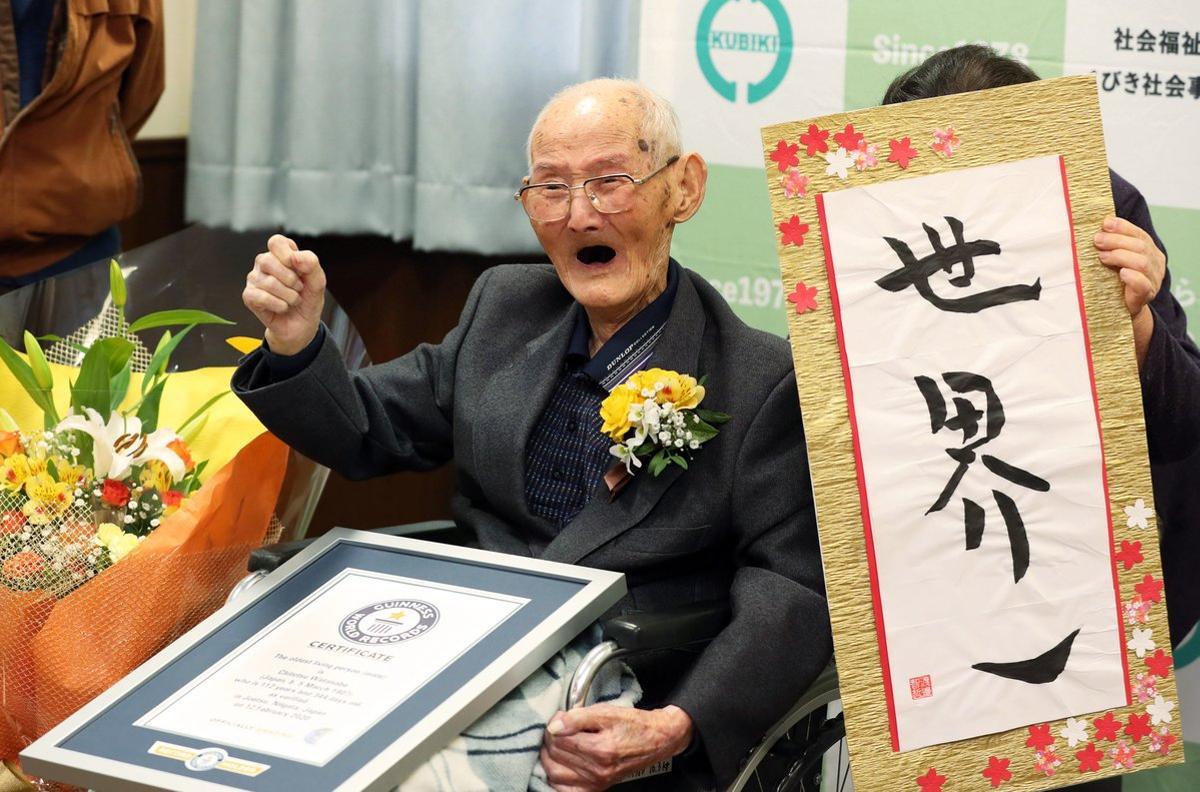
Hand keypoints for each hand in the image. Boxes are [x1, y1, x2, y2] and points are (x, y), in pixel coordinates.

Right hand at [242, 234, 325, 355]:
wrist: (302, 325)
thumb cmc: (307, 300)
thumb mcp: (317, 281)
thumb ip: (311, 264)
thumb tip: (295, 257)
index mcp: (281, 254)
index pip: (276, 242)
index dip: (288, 255)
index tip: (299, 268)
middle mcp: (264, 263)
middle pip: (268, 260)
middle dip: (290, 279)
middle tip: (299, 289)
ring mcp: (254, 279)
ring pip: (268, 282)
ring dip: (289, 296)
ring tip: (293, 300)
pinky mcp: (249, 296)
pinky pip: (261, 297)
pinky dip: (278, 305)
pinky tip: (283, 307)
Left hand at [539, 704, 692, 791]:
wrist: (657, 740)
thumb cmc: (634, 724)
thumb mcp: (608, 712)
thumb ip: (578, 717)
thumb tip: (554, 726)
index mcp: (601, 749)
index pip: (560, 739)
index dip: (555, 724)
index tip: (560, 717)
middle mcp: (598, 771)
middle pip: (555, 756)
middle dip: (551, 739)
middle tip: (558, 727)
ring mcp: (597, 782)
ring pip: (555, 773)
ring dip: (549, 757)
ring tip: (557, 743)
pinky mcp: (597, 788)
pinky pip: (565, 789)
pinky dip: (557, 778)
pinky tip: (559, 765)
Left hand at [1093, 216, 1164, 368]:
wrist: (1121, 310)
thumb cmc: (1114, 281)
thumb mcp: (1114, 260)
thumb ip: (1111, 246)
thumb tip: (1094, 228)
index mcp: (1149, 251)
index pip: (1139, 234)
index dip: (1123, 227)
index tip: (1105, 223)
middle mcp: (1155, 263)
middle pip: (1140, 246)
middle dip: (1117, 241)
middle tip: (1097, 240)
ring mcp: (1153, 280)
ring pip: (1142, 262)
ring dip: (1121, 256)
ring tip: (1102, 256)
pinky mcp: (1145, 296)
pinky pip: (1143, 284)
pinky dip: (1133, 277)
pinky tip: (1121, 273)